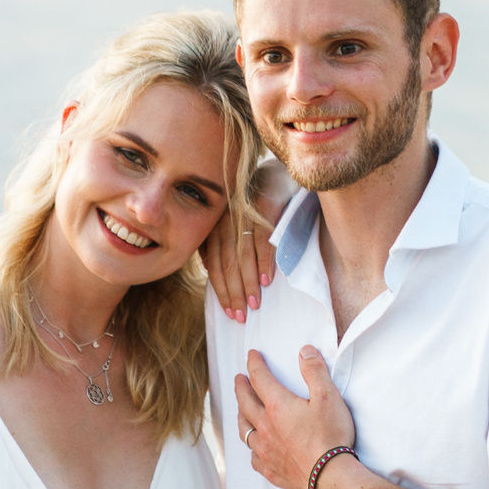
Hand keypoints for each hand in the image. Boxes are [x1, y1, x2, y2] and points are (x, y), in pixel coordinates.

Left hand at [200, 162, 290, 323]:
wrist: (277, 171)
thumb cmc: (256, 204)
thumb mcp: (235, 222)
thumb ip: (221, 242)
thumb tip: (211, 269)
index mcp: (217, 226)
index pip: (216, 265)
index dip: (222, 291)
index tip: (231, 313)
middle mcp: (227, 219)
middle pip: (228, 262)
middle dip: (233, 292)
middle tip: (241, 316)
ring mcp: (246, 211)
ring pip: (243, 253)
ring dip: (248, 281)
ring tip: (254, 304)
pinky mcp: (266, 205)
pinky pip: (263, 237)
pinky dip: (264, 260)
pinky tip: (267, 280)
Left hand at [233, 347, 357, 488]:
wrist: (329, 479)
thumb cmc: (330, 437)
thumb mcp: (328, 397)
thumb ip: (315, 371)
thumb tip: (304, 351)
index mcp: (277, 406)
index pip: (259, 378)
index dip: (254, 364)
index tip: (251, 355)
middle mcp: (265, 426)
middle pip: (245, 402)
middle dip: (241, 387)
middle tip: (239, 379)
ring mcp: (264, 450)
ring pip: (244, 429)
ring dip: (241, 415)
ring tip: (241, 410)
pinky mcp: (270, 470)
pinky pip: (253, 457)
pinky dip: (252, 447)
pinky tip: (255, 448)